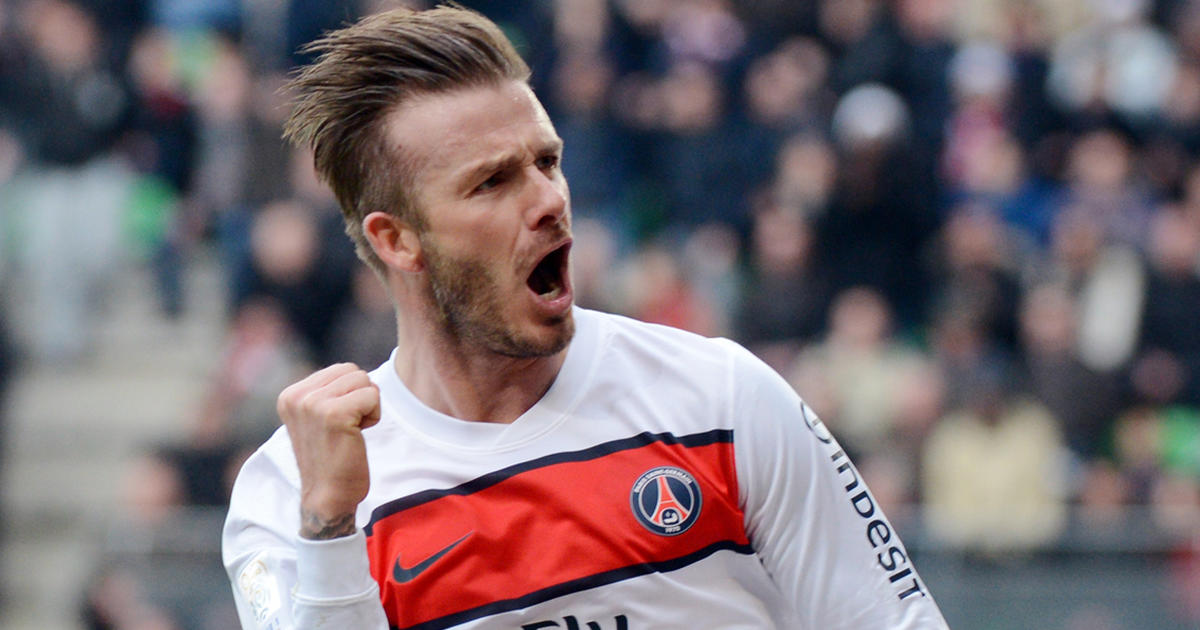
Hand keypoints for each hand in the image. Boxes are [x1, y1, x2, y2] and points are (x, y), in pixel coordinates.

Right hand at [276, 363, 380, 538]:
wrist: (327, 497)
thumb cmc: (330, 459)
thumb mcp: (316, 419)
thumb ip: (325, 393)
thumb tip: (355, 373)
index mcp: (290, 395)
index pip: (340, 369)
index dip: (350, 395)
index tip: (337, 424)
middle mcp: (297, 396)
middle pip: (353, 371)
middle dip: (360, 396)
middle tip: (347, 427)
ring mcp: (313, 404)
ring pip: (364, 380)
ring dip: (367, 406)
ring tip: (351, 431)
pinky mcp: (334, 414)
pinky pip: (373, 396)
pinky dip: (374, 416)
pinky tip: (358, 435)